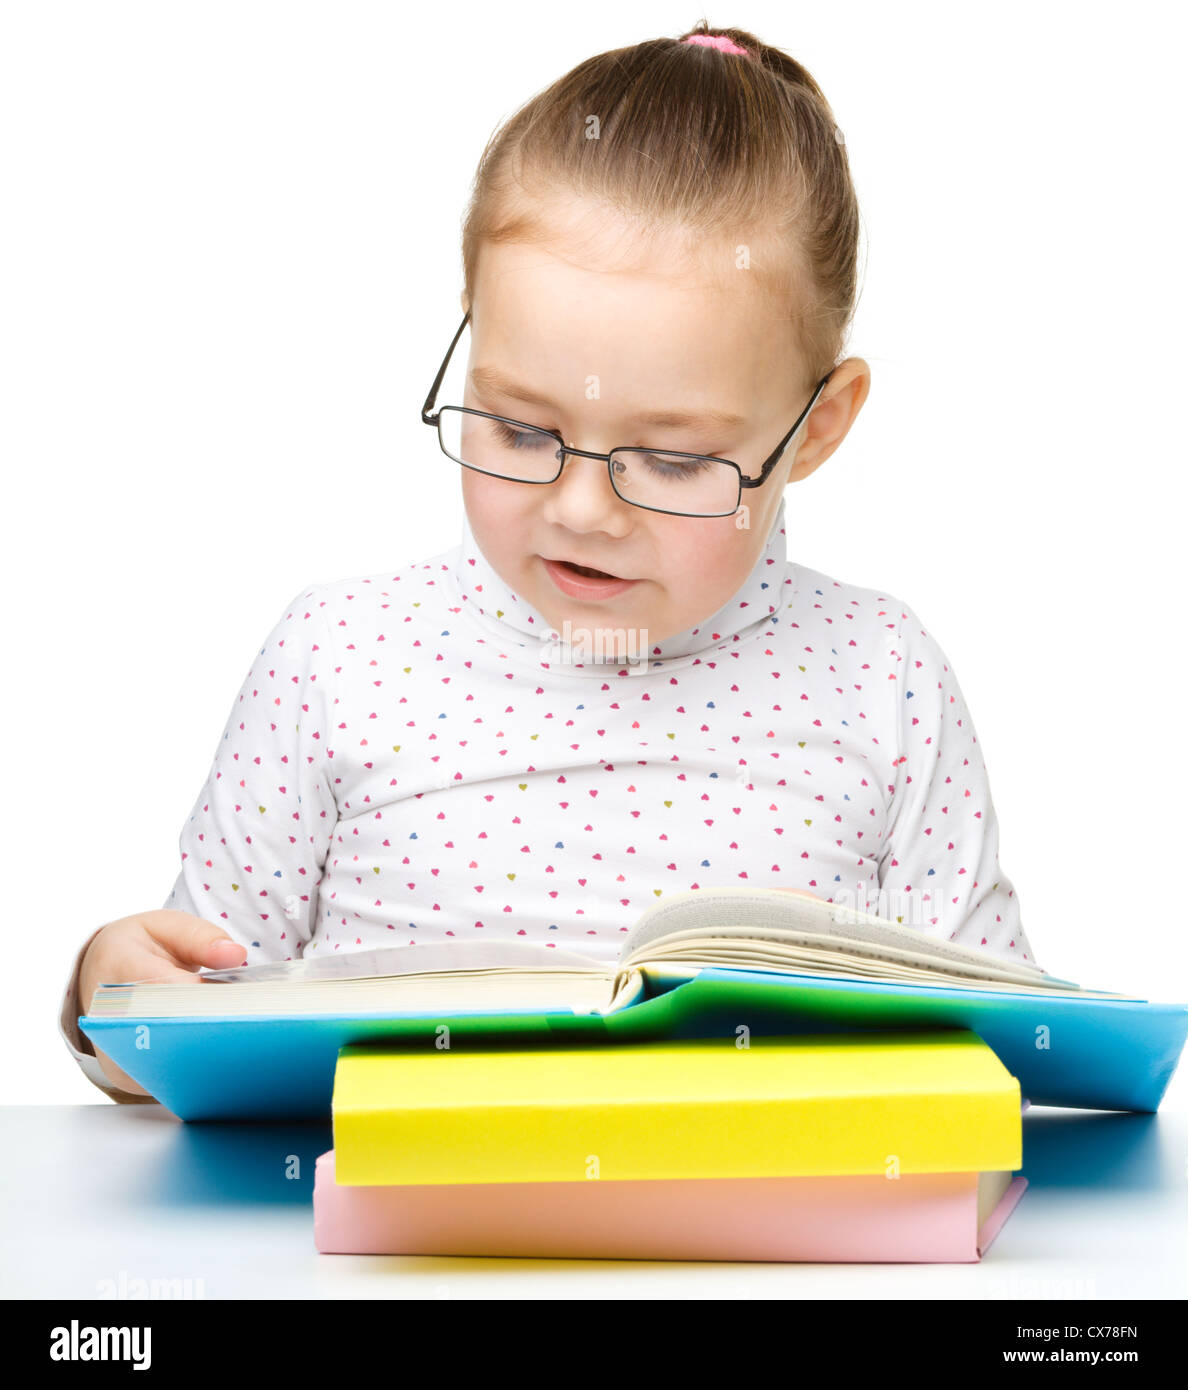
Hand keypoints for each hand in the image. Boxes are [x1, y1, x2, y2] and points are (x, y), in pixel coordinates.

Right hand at [78, 910, 246, 1094]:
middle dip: (205, 1029)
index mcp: (116, 964)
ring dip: (202, 1054)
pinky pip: (161, 1082)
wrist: (99, 972)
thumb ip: (202, 938)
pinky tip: (223, 1058)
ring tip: (241, 1042)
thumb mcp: (168, 926)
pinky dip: (193, 1071)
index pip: (159, 986)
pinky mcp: (125, 1074)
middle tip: (249, 1027)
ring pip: (160, 1064)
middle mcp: (105, 1013)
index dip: (198, 998)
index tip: (236, 1002)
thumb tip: (237, 956)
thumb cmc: (141, 947)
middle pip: (160, 1031)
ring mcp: (112, 1050)